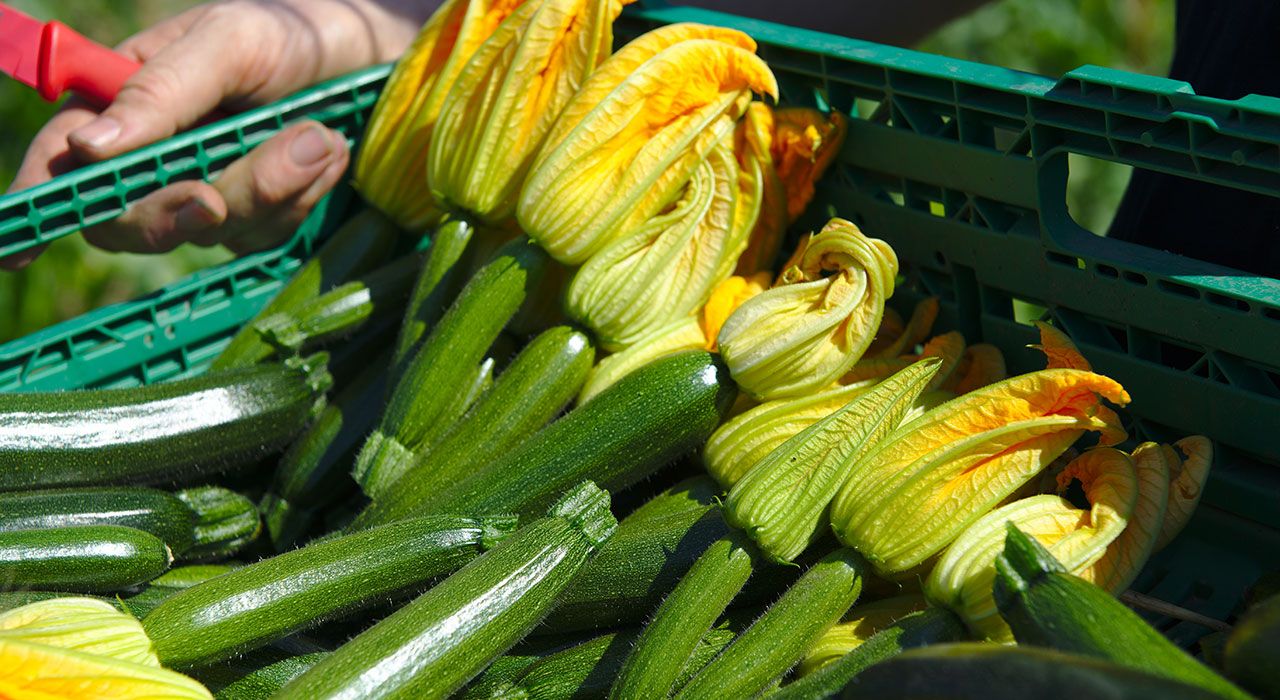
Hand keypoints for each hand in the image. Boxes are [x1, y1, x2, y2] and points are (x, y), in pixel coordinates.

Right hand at [2, 0, 432, 269]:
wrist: (374, 56)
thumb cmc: (292, 31)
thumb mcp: (229, 40)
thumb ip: (162, 89)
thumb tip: (89, 149)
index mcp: (125, 102)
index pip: (63, 161)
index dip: (35, 204)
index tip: (16, 247)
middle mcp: (158, 156)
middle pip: (131, 220)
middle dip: (180, 208)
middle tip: (219, 195)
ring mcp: (212, 192)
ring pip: (212, 232)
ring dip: (270, 187)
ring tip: (318, 134)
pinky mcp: (263, 217)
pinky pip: (267, 233)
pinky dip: (302, 195)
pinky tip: (329, 152)